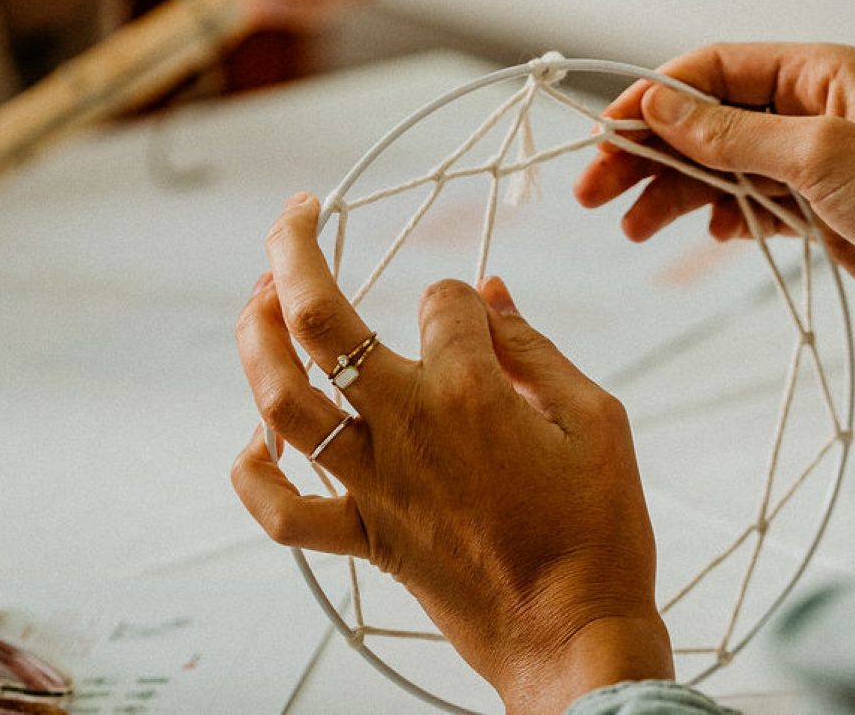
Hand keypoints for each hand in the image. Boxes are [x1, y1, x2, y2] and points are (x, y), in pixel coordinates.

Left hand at [232, 193, 672, 714]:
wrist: (575, 637)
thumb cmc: (599, 529)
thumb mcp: (596, 418)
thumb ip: (534, 346)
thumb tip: (490, 290)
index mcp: (471, 390)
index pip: (441, 298)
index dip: (460, 295)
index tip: (477, 313)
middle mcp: (407, 427)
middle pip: (320, 319)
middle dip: (294, 252)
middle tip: (295, 217)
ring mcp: (375, 484)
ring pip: (283, 398)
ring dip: (256, 337)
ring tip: (257, 297)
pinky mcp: (364, 536)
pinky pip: (283, 510)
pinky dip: (255, 472)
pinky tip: (258, 437)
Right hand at [574, 42, 854, 326]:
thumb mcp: (818, 155)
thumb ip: (730, 132)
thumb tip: (657, 103)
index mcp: (818, 74)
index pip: (713, 71)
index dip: (654, 98)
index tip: (607, 132)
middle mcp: (810, 111)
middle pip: (705, 122)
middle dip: (649, 154)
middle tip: (592, 190)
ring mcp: (811, 162)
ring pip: (719, 167)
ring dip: (672, 193)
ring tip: (630, 228)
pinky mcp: (815, 210)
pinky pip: (747, 203)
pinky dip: (717, 218)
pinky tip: (704, 237)